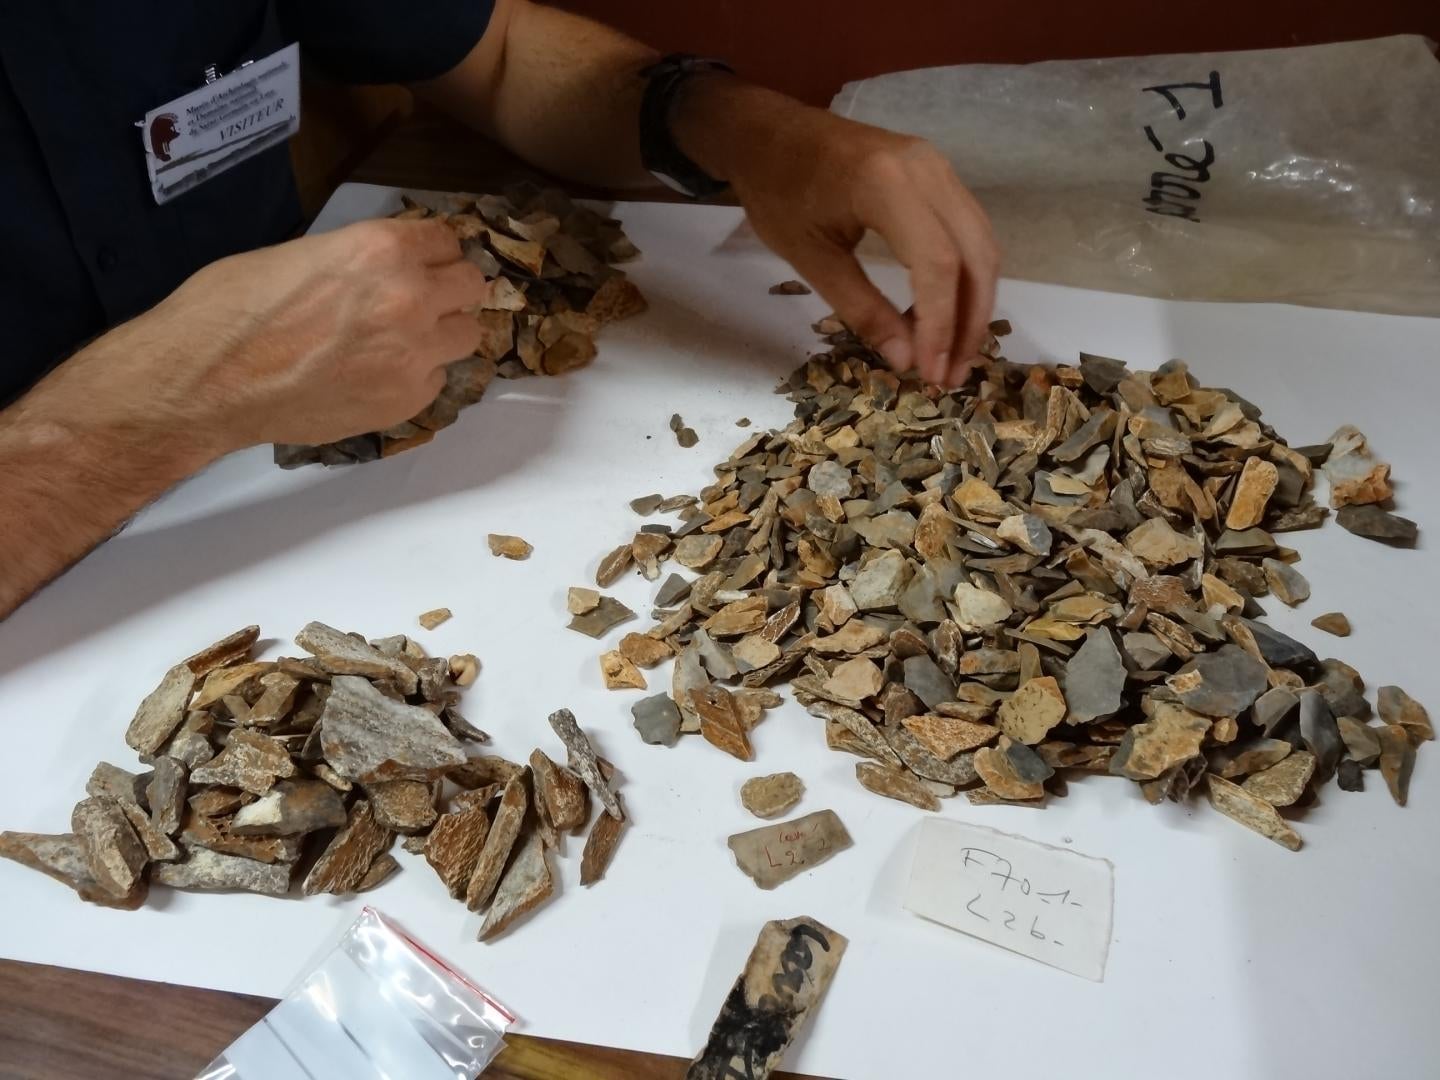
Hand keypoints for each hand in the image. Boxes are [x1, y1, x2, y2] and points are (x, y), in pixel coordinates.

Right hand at [78, 217, 490, 451]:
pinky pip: (437, 379)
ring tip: (401, 341)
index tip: (422, 262)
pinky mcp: (407, 400)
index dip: (432, 251)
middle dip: (449, 289)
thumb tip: (383, 268)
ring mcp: (414, 354)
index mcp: (381, 249)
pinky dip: (417, 375)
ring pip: (466, 335)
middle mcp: (411, 298)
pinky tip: (376, 375)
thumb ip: (358, 259)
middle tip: (420, 301)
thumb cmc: (232, 307)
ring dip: (441, 333)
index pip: (447, 239)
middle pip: (471, 285)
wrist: (208, 381)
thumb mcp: (300, 254)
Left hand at [676, 80, 999, 385]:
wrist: (769, 133)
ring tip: (951, 355)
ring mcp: (937, 166)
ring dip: (974, 304)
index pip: (936, 264)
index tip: (931, 373)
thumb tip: (907, 360)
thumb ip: (862, 309)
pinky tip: (943, 315)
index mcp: (885, 185)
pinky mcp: (938, 173)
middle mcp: (925, 169)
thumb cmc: (777, 192)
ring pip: (981, 243)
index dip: (940, 325)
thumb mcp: (811, 259)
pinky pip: (968, 230)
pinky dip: (964, 277)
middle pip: (974, 255)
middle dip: (969, 323)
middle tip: (951, 376)